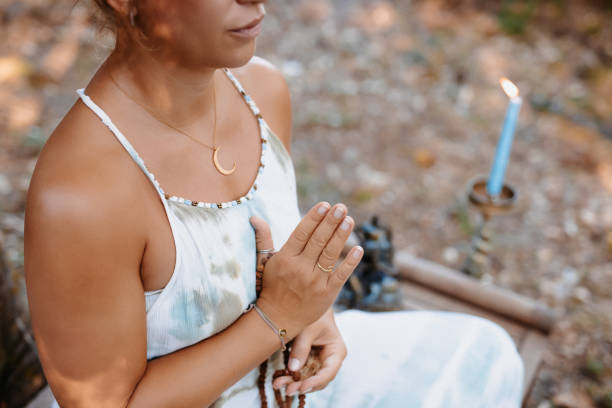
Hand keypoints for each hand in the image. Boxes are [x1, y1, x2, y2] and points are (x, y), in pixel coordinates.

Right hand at [249, 202, 362, 340]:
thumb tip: (255, 218)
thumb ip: (263, 239)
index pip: (302, 233)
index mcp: (285, 258)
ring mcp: (314, 282)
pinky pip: (341, 275)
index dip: (314, 218)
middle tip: (341, 207)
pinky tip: (358, 249)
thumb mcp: (265, 263)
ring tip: (349, 220)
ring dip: (341, 236)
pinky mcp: (327, 294)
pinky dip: (350, 262)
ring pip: (330, 254)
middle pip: (318, 241)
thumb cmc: (271, 286)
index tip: (324, 205)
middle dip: (331, 222)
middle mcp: (300, 269)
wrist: (277, 319)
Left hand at [273, 307, 346, 395]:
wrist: (309, 305)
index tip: (302, 387)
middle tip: (288, 389)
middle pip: (318, 379)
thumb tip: (293, 369)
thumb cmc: (314, 314)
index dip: (315, 382)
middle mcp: (329, 360)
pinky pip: (300, 373)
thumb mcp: (309, 328)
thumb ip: (302, 348)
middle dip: (302, 385)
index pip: (328, 372)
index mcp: (336, 351)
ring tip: (278, 384)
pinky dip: (290, 377)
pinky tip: (279, 380)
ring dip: (293, 383)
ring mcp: (318, 362)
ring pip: (308, 379)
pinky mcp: (308, 361)